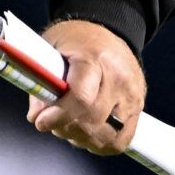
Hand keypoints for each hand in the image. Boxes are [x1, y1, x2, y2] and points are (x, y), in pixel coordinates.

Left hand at [26, 19, 143, 155]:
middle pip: (92, 120)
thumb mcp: (50, 48)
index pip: (81, 98)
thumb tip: (36, 116)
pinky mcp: (138, 107)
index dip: (58, 115)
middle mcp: (119, 78)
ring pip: (107, 135)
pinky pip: (122, 139)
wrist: (107, 31)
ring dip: (81, 138)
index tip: (41, 121)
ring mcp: (132, 95)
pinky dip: (100, 144)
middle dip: (64, 128)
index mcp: (95, 58)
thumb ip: (41, 82)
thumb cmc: (75, 39)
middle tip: (50, 123)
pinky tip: (85, 135)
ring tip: (67, 127)